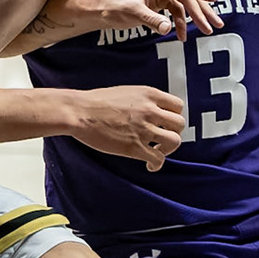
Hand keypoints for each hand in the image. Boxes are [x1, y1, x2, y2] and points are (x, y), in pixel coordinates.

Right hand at [69, 85, 185, 169]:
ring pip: (174, 141)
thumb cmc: (95, 102)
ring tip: (157, 151)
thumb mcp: (126, 92)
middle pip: (179, 124)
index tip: (166, 123)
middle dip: (173, 132)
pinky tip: (150, 165)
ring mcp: (143, 129)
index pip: (178, 105)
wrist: (79, 112)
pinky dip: (157, 164)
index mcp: (148, 94)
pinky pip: (158, 159)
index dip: (173, 116)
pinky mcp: (134, 147)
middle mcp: (150, 110)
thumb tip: (150, 111)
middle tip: (161, 138)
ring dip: (168, 149)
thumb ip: (142, 100)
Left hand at [91, 0, 222, 38]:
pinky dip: (181, 23)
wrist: (102, 10)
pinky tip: (183, 36)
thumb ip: (151, 20)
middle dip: (201, 11)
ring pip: (186, 3)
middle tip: (215, 25)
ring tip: (208, 31)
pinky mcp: (162, 0)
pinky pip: (177, 11)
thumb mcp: (132, 13)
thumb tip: (167, 29)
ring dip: (196, 17)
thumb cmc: (114, 7)